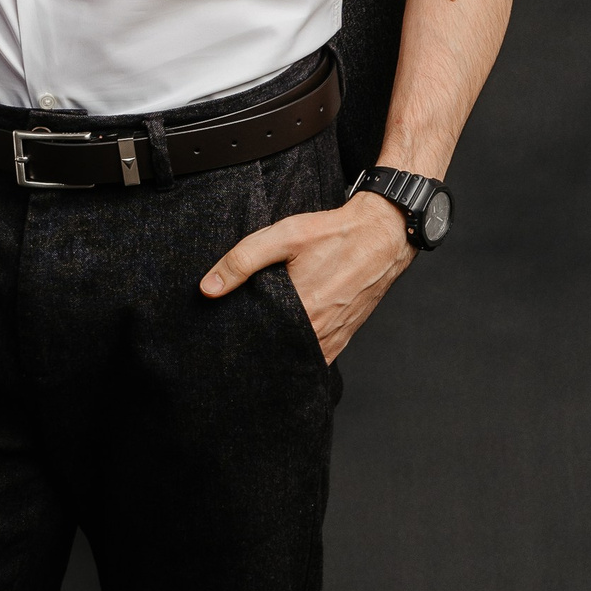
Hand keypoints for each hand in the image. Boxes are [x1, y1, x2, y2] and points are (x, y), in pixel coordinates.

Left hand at [199, 191, 413, 363]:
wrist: (382, 235)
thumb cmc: (335, 233)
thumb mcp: (284, 236)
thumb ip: (243, 261)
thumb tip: (208, 289)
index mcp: (301, 310)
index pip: (257, 339)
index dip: (239, 340)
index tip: (224, 336)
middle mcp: (318, 331)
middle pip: (275, 351)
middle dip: (256, 347)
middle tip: (236, 340)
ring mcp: (333, 337)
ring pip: (296, 357)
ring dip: (278, 352)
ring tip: (259, 341)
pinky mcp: (344, 336)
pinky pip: (316, 357)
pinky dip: (300, 353)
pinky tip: (285, 342)